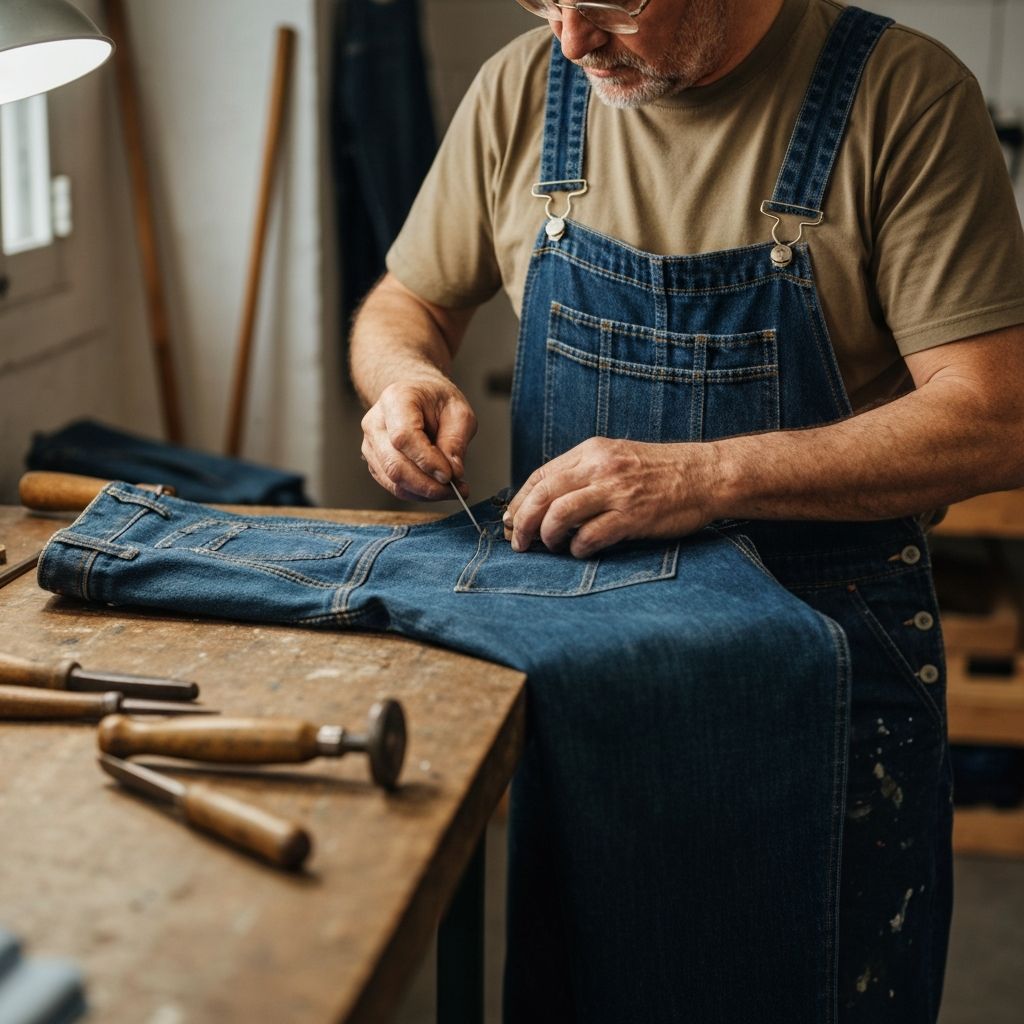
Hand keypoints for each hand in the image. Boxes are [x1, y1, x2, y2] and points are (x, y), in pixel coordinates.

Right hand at [360, 379, 477, 500]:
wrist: (418, 396)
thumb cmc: (438, 401)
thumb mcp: (459, 412)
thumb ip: (456, 441)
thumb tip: (453, 472)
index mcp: (395, 399)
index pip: (403, 436)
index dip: (426, 460)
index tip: (449, 475)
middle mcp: (375, 422)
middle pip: (394, 464)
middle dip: (427, 484)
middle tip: (455, 489)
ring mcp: (371, 444)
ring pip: (393, 480)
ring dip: (424, 492)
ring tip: (451, 490)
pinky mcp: (375, 462)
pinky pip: (394, 486)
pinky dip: (418, 493)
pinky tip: (437, 489)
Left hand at [503, 438, 720, 557]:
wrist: (706, 474)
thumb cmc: (662, 471)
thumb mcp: (618, 457)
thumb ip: (585, 473)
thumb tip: (548, 500)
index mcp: (592, 451)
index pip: (541, 475)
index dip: (520, 500)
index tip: (511, 519)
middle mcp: (600, 467)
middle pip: (543, 495)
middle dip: (522, 522)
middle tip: (517, 542)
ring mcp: (616, 491)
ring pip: (559, 514)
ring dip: (546, 536)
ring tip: (549, 548)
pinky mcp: (632, 516)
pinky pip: (590, 536)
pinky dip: (577, 548)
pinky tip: (580, 551)